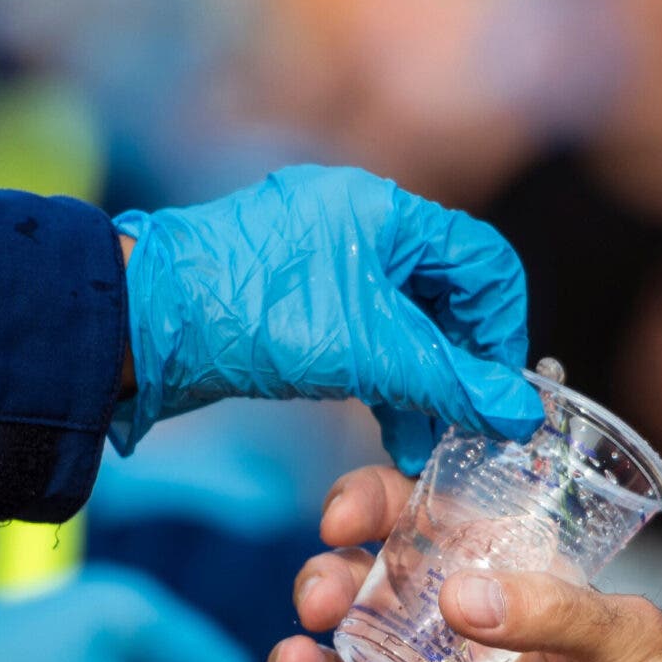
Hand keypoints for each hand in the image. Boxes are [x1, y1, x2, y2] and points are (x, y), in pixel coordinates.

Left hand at [114, 166, 539, 472]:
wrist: (140, 323)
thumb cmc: (252, 313)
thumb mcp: (369, 351)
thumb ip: (450, 383)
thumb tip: (521, 416)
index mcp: (385, 212)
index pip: (483, 262)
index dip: (502, 330)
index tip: (501, 394)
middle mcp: (360, 228)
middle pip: (447, 296)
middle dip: (462, 367)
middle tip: (469, 429)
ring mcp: (324, 266)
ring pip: (405, 325)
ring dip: (424, 386)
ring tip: (428, 449)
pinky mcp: (296, 306)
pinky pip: (365, 340)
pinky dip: (385, 383)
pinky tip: (392, 433)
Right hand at [243, 468, 661, 661]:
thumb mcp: (639, 644)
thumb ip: (555, 611)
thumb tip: (459, 596)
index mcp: (507, 596)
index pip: (423, 532)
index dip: (376, 511)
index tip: (348, 515)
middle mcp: (456, 657)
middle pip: (361, 605)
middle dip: (327, 586)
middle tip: (326, 592)